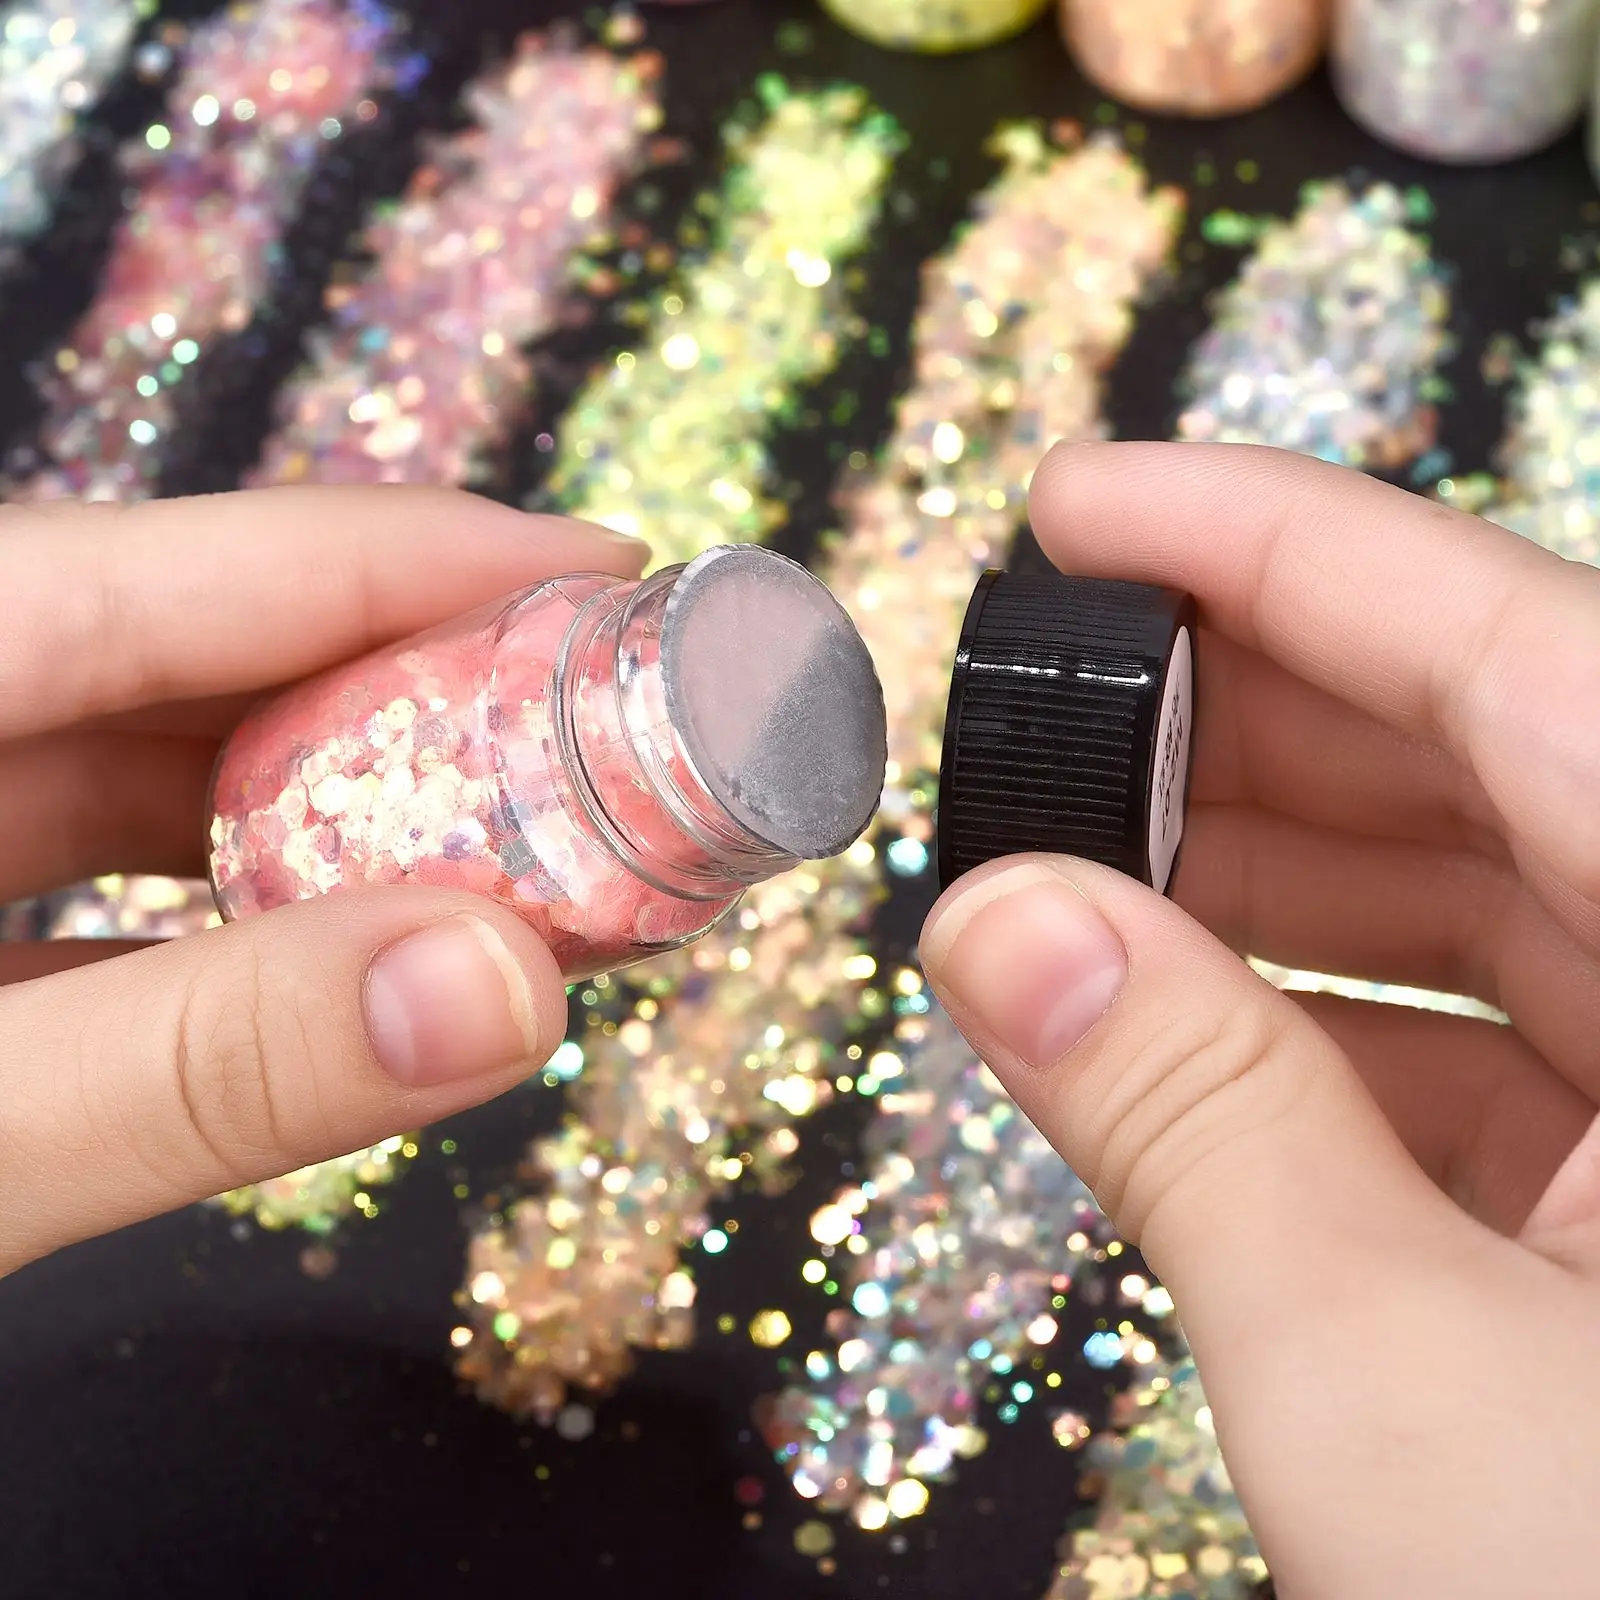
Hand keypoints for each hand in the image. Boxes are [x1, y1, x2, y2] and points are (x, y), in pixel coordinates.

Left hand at [0, 487, 645, 1276]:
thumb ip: (201, 1063)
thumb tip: (505, 984)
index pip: (191, 561)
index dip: (421, 553)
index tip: (612, 571)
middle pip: (191, 661)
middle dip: (409, 699)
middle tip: (594, 742)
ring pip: (146, 778)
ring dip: (337, 822)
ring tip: (509, 857)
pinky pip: (91, 884)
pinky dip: (235, 918)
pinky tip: (350, 963)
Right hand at [920, 442, 1599, 1597]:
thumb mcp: (1393, 1393)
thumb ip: (1181, 1121)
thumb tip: (996, 925)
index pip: (1520, 653)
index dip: (1275, 543)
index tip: (1083, 502)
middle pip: (1496, 754)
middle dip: (1241, 721)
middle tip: (1047, 706)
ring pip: (1486, 897)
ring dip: (1259, 880)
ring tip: (1074, 868)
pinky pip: (1488, 1042)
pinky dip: (1317, 1024)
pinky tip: (1176, 1024)